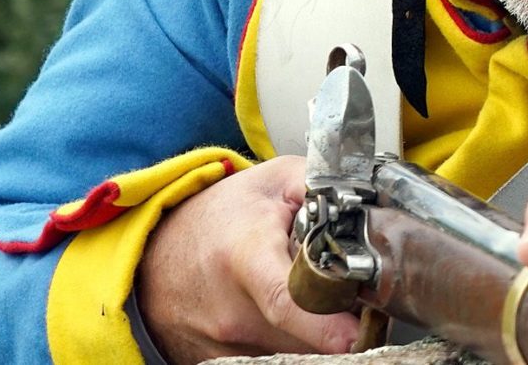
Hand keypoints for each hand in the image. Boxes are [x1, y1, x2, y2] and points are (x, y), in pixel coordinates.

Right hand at [134, 155, 361, 364]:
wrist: (157, 253)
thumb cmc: (217, 217)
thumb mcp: (274, 181)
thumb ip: (322, 185)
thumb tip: (370, 198)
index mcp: (245, 257)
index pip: (287, 300)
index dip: (326, 324)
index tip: (355, 335)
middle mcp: (231, 311)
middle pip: (305, 334)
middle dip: (340, 320)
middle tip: (354, 298)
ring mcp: (223, 345)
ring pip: (295, 351)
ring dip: (317, 333)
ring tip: (315, 300)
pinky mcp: (218, 363)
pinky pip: (275, 359)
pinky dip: (294, 344)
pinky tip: (293, 320)